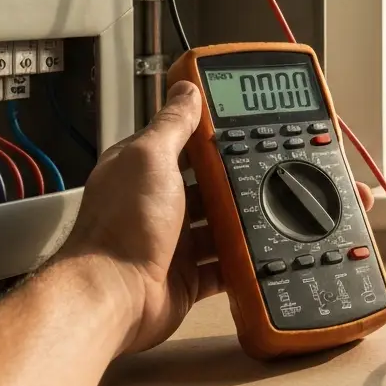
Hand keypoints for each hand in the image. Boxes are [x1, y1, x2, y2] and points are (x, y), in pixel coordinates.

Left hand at [55, 80, 374, 354]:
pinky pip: (222, 266)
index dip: (212, 134)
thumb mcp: (151, 157)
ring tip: (270, 210)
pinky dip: (240, 261)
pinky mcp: (187, 276)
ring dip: (239, 221)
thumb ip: (173, 124)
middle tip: (268, 170)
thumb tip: (187, 88)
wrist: (115, 296)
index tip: (245, 128)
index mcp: (142, 170)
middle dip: (234, 181)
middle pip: (206, 185)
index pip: (182, 142)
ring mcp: (172, 241)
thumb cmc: (123, 226)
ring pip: (217, 225)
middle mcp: (155, 204)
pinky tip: (259, 251)